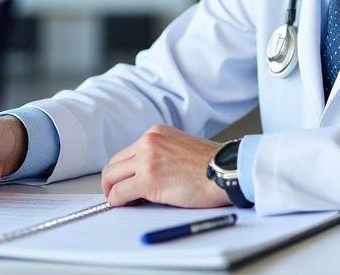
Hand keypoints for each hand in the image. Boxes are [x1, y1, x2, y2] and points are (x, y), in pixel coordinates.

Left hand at [100, 125, 229, 207]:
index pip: (127, 153)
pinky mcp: (148, 180)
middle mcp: (148, 142)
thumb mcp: (182, 148)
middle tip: (117, 195)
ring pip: (111, 177)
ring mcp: (146, 160)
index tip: (125, 182)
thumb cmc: (213, 166)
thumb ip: (161, 155)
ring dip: (113, 192)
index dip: (123, 171)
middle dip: (112, 182)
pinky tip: (128, 206)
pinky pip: (119, 193)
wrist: (227, 171)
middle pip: (114, 164)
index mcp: (156, 133)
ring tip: (123, 202)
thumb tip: (144, 175)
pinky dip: (118, 202)